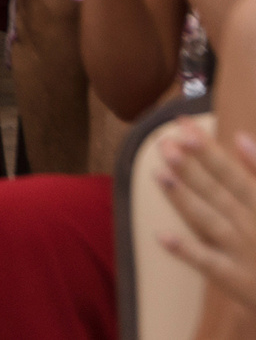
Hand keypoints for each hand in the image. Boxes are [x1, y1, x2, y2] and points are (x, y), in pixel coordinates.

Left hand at [157, 119, 255, 316]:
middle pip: (220, 194)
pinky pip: (209, 264)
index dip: (209, 149)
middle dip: (193, 168)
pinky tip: (162, 236)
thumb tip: (241, 137)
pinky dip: (187, 251)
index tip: (183, 125)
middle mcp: (254, 226)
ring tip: (159, 175)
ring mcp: (243, 253)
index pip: (233, 173)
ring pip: (211, 222)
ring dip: (186, 200)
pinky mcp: (235, 278)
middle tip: (165, 144)